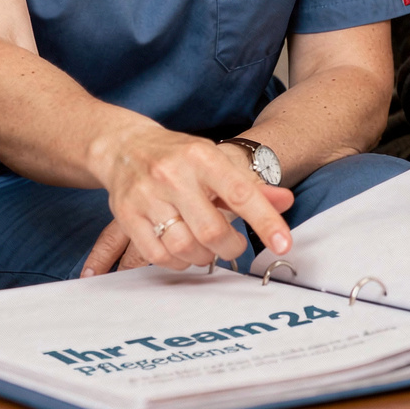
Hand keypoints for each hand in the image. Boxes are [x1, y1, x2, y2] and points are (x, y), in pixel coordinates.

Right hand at [85, 127, 294, 274]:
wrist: (124, 146)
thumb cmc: (178, 157)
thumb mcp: (216, 161)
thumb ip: (251, 185)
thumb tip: (285, 201)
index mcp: (202, 156)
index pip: (241, 193)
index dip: (266, 222)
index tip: (284, 244)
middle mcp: (172, 174)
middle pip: (211, 231)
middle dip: (231, 247)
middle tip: (234, 245)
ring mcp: (146, 195)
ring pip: (184, 247)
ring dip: (204, 257)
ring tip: (207, 249)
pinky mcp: (127, 214)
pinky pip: (158, 255)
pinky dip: (177, 262)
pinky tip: (183, 251)